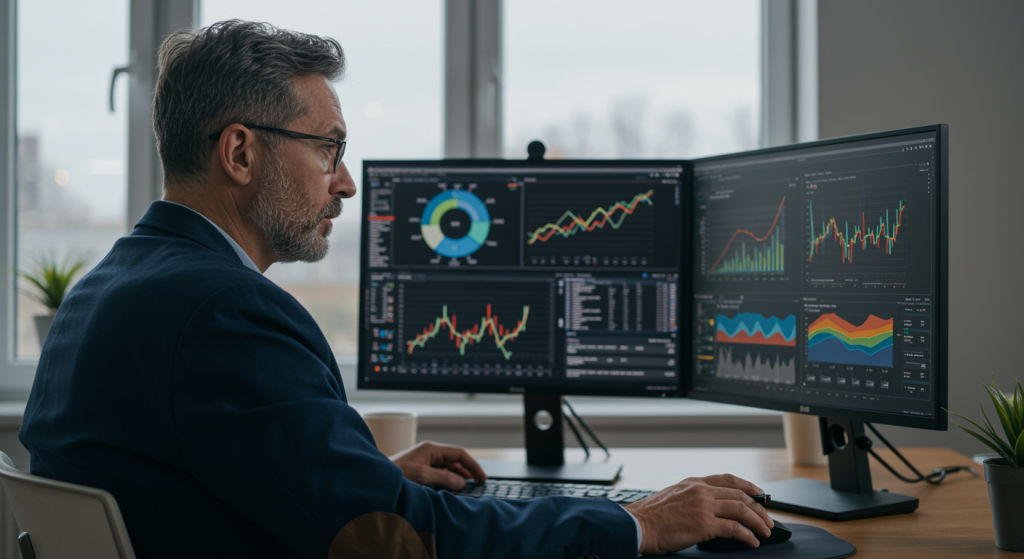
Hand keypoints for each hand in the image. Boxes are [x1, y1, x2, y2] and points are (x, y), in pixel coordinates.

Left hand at [390, 441, 487, 490]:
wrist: (376, 479)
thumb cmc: (395, 474)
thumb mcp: (422, 476)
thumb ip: (444, 478)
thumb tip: (461, 482)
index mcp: (431, 449)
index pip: (459, 453)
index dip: (472, 465)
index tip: (481, 478)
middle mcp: (429, 452)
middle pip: (454, 460)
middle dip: (467, 471)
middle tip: (478, 484)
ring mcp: (424, 460)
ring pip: (447, 467)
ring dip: (458, 477)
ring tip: (468, 488)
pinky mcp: (419, 469)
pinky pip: (439, 473)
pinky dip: (448, 480)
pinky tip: (451, 488)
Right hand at [624, 474, 773, 554]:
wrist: (637, 526)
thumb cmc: (650, 517)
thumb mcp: (673, 496)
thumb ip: (692, 497)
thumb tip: (710, 508)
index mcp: (693, 483)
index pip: (729, 479)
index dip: (749, 486)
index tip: (760, 494)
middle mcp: (701, 491)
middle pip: (740, 494)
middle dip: (758, 508)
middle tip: (768, 519)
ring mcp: (703, 506)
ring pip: (741, 510)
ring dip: (758, 521)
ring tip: (765, 531)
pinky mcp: (703, 524)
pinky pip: (734, 529)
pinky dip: (747, 535)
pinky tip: (752, 541)